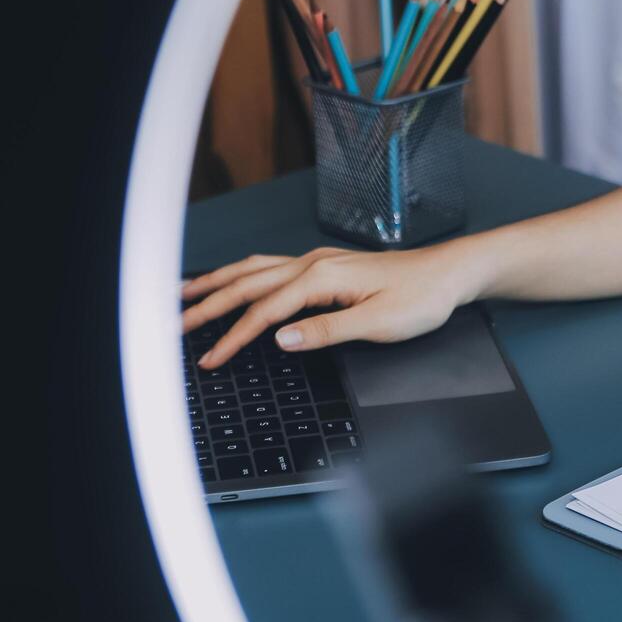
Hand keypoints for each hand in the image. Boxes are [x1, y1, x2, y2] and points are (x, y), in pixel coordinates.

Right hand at [181, 244, 475, 368]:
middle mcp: (313, 264)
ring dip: (218, 283)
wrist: (450, 273)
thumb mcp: (378, 324)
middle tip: (171, 325)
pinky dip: (243, 274)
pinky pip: (272, 267)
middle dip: (207, 306)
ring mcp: (318, 261)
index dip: (234, 338)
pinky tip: (233, 280)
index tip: (210, 359)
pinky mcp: (325, 266)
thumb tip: (280, 340)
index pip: (266, 312)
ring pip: (255, 270)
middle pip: (248, 285)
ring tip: (184, 295)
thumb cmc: (422, 298)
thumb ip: (326, 332)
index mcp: (322, 278)